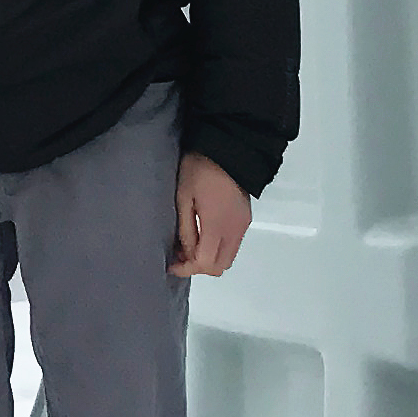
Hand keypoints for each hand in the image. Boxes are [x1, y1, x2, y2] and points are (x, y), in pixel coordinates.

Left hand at [173, 153, 252, 277]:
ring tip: (189, 246)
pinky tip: (203, 236)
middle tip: (180, 256)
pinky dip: (218, 248)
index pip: (205, 263)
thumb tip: (186, 253)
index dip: (186, 269)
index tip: (172, 264)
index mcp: (218, 225)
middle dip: (199, 267)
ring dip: (209, 258)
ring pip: (228, 257)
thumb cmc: (201, 168)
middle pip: (220, 266)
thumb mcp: (184, 197)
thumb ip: (186, 230)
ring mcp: (243, 225)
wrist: (228, 147)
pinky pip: (233, 244)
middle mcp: (235, 230)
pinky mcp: (245, 218)